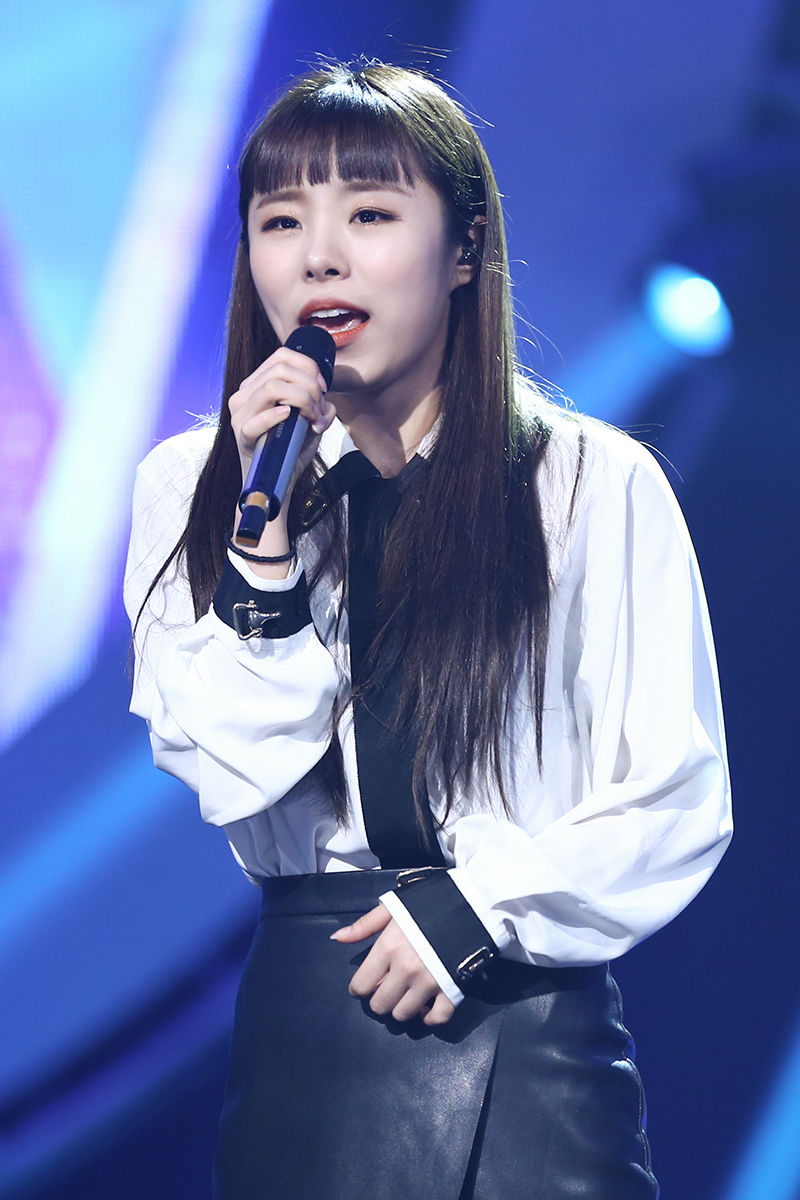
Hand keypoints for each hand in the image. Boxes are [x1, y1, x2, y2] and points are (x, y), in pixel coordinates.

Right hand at [228, 345, 335, 486]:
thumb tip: (327, 402)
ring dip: (301, 399)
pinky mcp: (241, 434)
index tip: (323, 388)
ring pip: (271, 387)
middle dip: (310, 386)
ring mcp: (240, 413)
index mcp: (258, 384)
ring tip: (311, 418)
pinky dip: (276, 416)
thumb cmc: (290, 448)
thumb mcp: (310, 421)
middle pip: (281, 369)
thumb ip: (320, 406)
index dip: (308, 366)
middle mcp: (245, 394)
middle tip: (319, 409)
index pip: (282, 356)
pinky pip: (256, 419)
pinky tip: (289, 417)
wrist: (277, 480)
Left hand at [332, 904, 455, 1026]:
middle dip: (380, 998)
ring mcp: (429, 982)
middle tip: (388, 987)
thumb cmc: (430, 903)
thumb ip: (364, 925)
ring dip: (401, 1007)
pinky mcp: (452, 990)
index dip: (359, 987)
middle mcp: (406, 969)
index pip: (360, 985)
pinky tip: (426, 1007)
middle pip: (380, 1005)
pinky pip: (436, 1018)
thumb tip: (337, 938)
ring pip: (403, 1014)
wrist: (472, 903)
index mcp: (388, 948)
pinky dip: (429, 1018)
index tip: (366, 983)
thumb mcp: (394, 907)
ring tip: (406, 994)